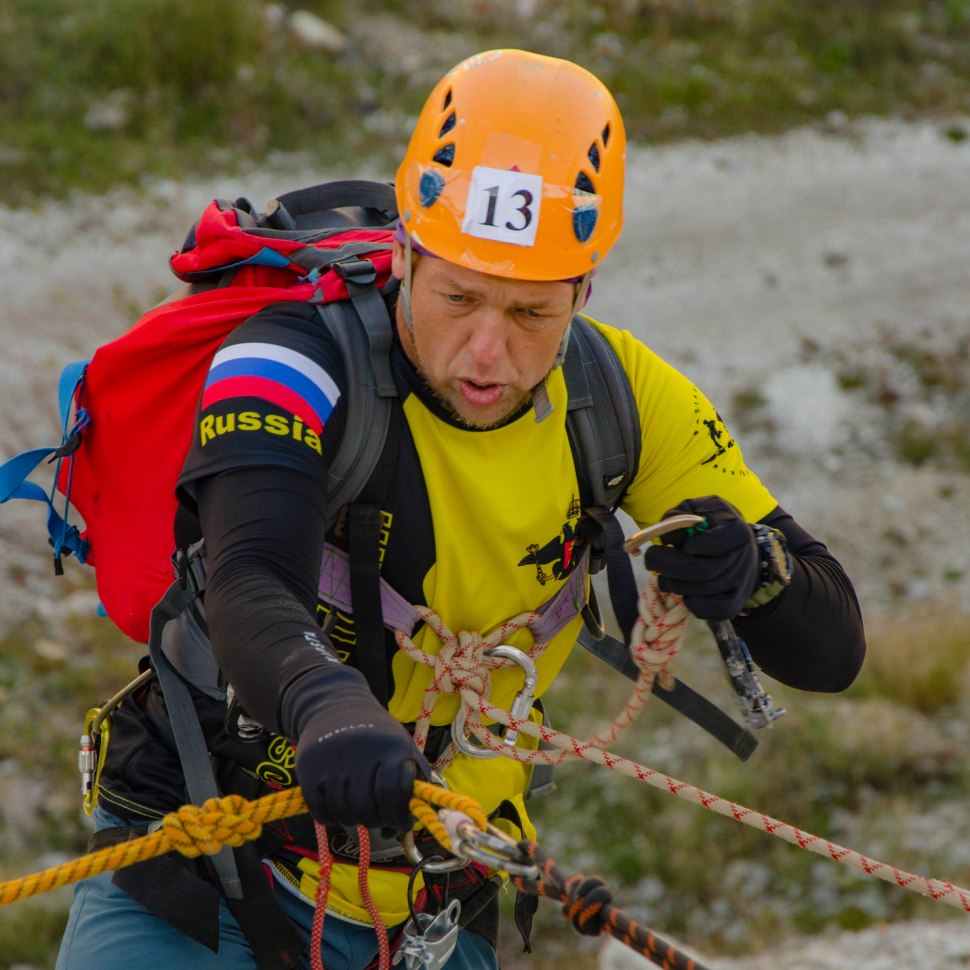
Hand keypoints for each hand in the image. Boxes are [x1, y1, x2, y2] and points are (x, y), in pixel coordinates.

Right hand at [282, 665, 430, 835]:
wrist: (335, 705)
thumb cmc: (375, 733)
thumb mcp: (402, 743)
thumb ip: (417, 776)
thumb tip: (421, 813)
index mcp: (389, 747)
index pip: (393, 793)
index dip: (398, 816)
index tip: (398, 823)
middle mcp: (359, 752)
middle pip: (367, 810)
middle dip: (375, 821)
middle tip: (377, 817)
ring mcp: (331, 761)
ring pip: (344, 814)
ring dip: (353, 819)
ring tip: (357, 806)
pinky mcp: (308, 769)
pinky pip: (321, 813)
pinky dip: (330, 817)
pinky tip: (337, 805)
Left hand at [642, 495, 758, 619]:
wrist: (739, 550)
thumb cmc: (713, 525)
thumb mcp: (698, 510)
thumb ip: (680, 515)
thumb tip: (666, 535)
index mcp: (737, 532)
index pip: (717, 542)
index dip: (693, 545)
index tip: (682, 544)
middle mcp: (743, 559)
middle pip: (703, 571)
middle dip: (669, 566)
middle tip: (651, 559)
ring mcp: (740, 584)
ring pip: (701, 592)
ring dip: (673, 584)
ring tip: (663, 575)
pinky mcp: (733, 603)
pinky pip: (709, 611)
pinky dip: (689, 603)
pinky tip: (681, 591)